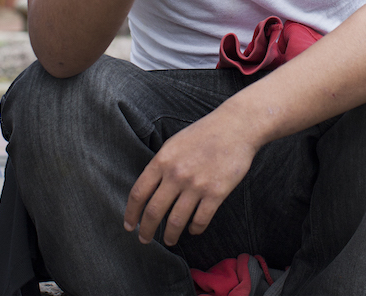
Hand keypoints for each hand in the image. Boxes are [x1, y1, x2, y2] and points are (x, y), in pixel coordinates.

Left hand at [124, 112, 257, 245]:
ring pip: (176, 220)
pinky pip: (200, 219)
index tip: (129, 225)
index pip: (139, 193)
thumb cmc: (205, 133)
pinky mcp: (216, 193)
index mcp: (162, 160)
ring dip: (170, 235)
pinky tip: (193, 229)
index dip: (131, 213)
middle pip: (154, 211)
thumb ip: (161, 165)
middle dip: (146, 230)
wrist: (236, 126)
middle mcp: (176, 174)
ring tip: (170, 240)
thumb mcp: (174, 143)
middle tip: (144, 239)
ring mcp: (196, 185)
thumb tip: (149, 189)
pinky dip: (195, 229)